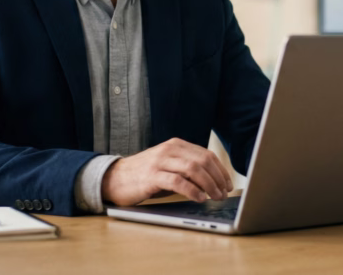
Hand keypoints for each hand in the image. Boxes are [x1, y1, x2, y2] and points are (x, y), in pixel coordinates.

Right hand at [101, 138, 233, 206]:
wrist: (115, 178)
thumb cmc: (145, 175)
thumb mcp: (168, 167)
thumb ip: (187, 169)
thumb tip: (212, 182)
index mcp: (176, 145)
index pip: (206, 154)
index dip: (220, 170)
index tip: (228, 184)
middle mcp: (169, 149)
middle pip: (203, 161)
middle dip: (217, 178)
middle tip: (224, 193)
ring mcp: (160, 161)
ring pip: (193, 169)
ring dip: (208, 184)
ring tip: (215, 196)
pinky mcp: (152, 176)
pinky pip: (177, 181)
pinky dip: (192, 190)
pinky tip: (199, 198)